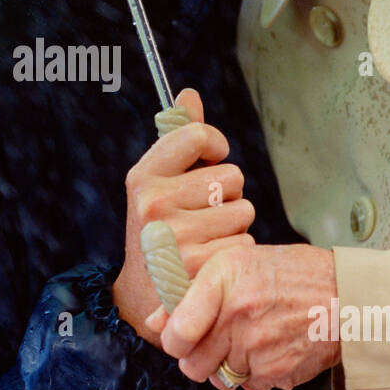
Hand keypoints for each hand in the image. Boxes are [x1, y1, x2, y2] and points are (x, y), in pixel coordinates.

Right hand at [112, 88, 254, 343]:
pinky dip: (235, 250)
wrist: (144, 296)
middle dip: (225, 194)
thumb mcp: (158, 182)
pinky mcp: (200, 268)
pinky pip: (246, 240)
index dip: (214, 144)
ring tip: (205, 238)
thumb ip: (178, 138)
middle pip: (231, 176)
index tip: (210, 157)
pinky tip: (211, 259)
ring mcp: (176, 238)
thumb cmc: (159, 228)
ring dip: (233, 224)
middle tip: (199, 214)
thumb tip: (188, 93)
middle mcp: (155, 206)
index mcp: (143, 178)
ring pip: (244, 209)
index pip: (198, 135)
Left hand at [150, 242, 340, 389]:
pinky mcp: (276, 371)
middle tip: (218, 340)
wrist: (349, 298)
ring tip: (250, 340)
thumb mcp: (238, 264)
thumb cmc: (293, 275)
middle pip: (192, 365)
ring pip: (219, 379)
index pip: (177, 331)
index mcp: (223, 278)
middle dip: (199, 358)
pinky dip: (256, 374)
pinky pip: (248, 385)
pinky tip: (272, 348)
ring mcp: (257, 346)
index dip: (174, 339)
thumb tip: (154, 322)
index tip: (181, 337)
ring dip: (227, 367)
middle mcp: (237, 313)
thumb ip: (191, 293)